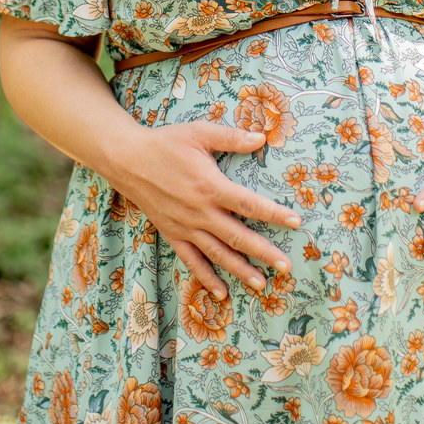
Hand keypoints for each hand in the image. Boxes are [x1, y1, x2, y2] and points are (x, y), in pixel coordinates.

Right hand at [111, 120, 301, 300]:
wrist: (127, 160)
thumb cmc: (166, 143)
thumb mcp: (199, 133)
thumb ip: (231, 138)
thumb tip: (262, 138)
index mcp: (211, 186)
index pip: (250, 204)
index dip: (274, 214)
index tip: (295, 222)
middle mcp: (200, 212)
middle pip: (238, 237)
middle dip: (264, 252)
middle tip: (286, 266)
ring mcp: (186, 227)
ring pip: (218, 254)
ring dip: (240, 270)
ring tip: (261, 285)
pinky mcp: (173, 234)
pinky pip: (192, 260)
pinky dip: (206, 277)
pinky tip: (221, 291)